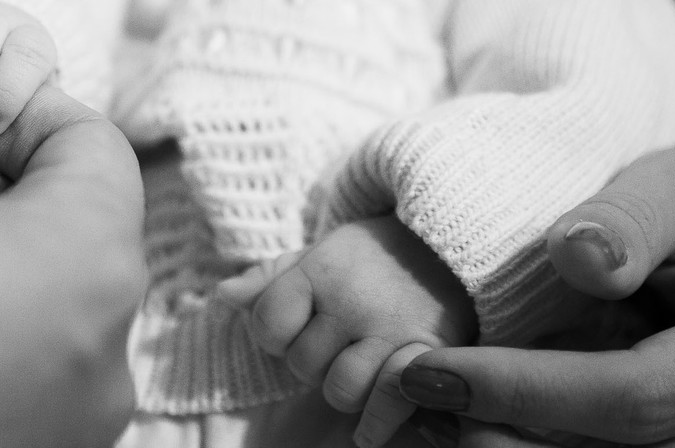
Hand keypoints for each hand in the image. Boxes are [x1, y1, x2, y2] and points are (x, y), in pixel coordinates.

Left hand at [219, 216, 476, 447]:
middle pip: (302, 364)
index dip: (273, 333)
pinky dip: (375, 424)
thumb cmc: (374, 256)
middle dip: (310, 360)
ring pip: (341, 390)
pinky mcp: (430, 354)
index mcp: (319, 271)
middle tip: (332, 345)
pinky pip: (389, 405)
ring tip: (355, 369)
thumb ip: (272, 278)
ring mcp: (391, 329)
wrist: (450, 245)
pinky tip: (368, 430)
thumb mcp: (321, 254)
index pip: (267, 322)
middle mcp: (352, 300)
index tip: (292, 327)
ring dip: (343, 388)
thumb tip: (224, 295)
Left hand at [398, 144, 674, 447]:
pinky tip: (467, 422)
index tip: (424, 372)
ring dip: (513, 447)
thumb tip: (577, 255)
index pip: (628, 398)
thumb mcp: (673, 193)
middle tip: (420, 398)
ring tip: (432, 413)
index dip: (520, 390)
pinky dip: (527, 444)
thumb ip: (632, 221)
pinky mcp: (658, 434)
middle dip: (507, 439)